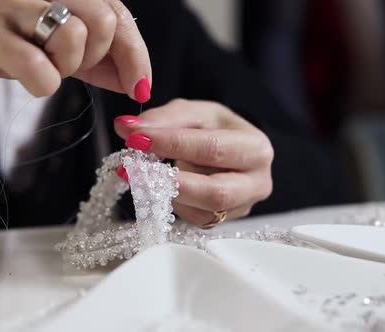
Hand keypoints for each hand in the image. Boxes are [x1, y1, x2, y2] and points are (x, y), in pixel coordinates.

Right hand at [0, 0, 151, 98]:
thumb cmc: (4, 37)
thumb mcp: (57, 45)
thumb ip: (98, 59)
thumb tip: (134, 79)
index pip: (117, 13)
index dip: (135, 53)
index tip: (139, 85)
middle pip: (103, 21)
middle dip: (94, 59)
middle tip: (68, 67)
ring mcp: (11, 4)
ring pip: (73, 37)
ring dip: (65, 69)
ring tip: (41, 66)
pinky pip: (37, 67)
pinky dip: (43, 83)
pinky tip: (29, 78)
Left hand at [114, 99, 273, 226]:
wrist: (228, 149)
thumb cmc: (214, 128)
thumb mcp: (193, 113)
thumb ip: (163, 118)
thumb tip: (127, 127)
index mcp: (256, 148)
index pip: (212, 149)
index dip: (172, 144)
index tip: (135, 138)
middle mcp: (257, 182)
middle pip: (215, 192)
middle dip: (170, 182)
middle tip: (134, 169)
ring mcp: (243, 206)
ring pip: (203, 212)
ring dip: (166, 196)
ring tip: (139, 176)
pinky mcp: (225, 221)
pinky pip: (196, 220)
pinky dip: (173, 204)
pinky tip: (160, 188)